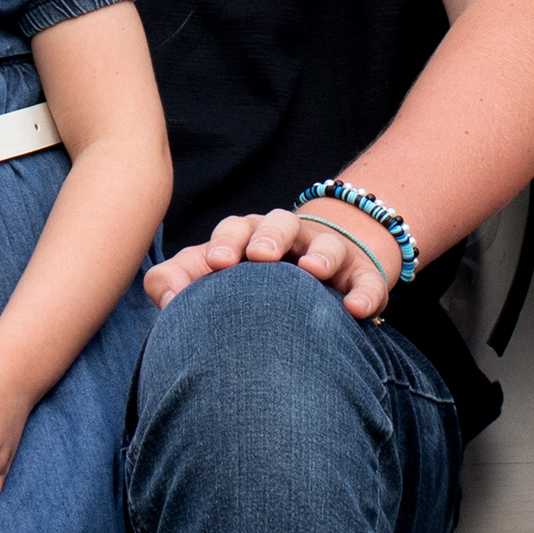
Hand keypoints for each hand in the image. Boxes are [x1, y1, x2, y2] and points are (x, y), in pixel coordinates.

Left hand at [143, 204, 395, 321]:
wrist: (307, 282)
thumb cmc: (245, 282)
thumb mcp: (209, 278)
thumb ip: (175, 281)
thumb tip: (167, 300)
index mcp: (248, 236)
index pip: (235, 229)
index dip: (226, 242)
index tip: (217, 264)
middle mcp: (289, 238)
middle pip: (280, 222)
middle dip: (269, 236)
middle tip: (259, 256)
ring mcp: (327, 253)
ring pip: (328, 243)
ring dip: (321, 254)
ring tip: (311, 270)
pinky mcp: (359, 275)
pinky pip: (366, 280)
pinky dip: (365, 291)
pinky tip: (357, 310)